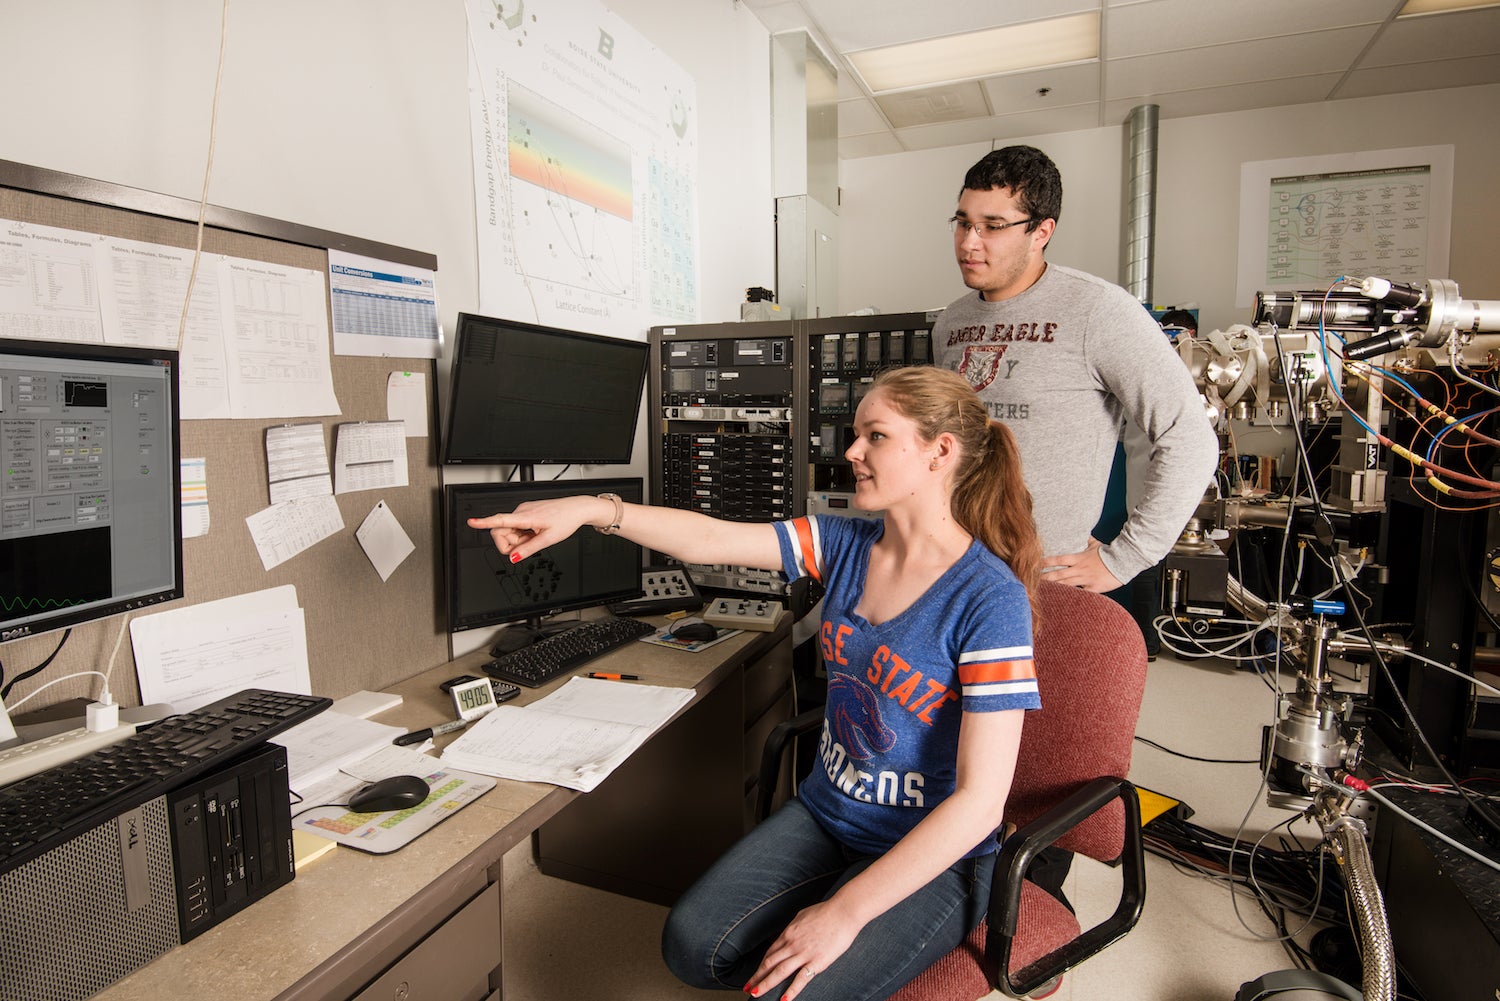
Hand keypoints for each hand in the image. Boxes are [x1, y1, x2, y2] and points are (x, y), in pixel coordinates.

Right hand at [466, 495, 603, 562]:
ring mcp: (523, 511)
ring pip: (509, 530)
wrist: (577, 509)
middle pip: (501, 531)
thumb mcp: (549, 539)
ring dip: (518, 539)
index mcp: (526, 517)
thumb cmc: (566, 520)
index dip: (484, 522)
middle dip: (510, 543)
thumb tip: (513, 558)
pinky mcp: (526, 512)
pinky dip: (522, 534)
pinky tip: (535, 533)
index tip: (472, 522)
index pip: (500, 520)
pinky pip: (516, 527)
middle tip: (527, 546)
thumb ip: (529, 549)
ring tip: (536, 537)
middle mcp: (521, 511)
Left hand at [744, 899, 861, 999]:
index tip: (754, 975)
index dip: (760, 965)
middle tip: (747, 988)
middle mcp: (792, 944)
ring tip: (755, 993)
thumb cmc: (825, 912)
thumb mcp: (802, 916)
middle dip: (757, 977)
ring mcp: (803, 953)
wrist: (843, 912)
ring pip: (779, 972)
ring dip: (766, 984)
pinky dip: (791, 990)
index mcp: (788, 933)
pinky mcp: (817, 961)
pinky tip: (784, 1000)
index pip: (770, 953)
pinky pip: (801, 978)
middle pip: (769, 963)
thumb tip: (786, 934)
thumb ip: (793, 928)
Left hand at [1040, 538, 1122, 592]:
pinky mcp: (1092, 588)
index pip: (1058, 559)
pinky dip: (1071, 597)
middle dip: (1045, 578)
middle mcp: (1079, 569)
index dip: (1046, 562)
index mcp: (1078, 558)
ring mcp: (1085, 579)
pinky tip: (1062, 601)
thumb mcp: (1097, 545)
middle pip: (1058, 574)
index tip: (1035, 564)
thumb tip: (1086, 535)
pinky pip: (1079, 594)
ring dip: (1054, 587)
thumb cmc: (1109, 553)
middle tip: (1032, 581)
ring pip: (1066, 584)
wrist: (1123, 561)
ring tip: (1042, 591)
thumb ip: (1088, 541)